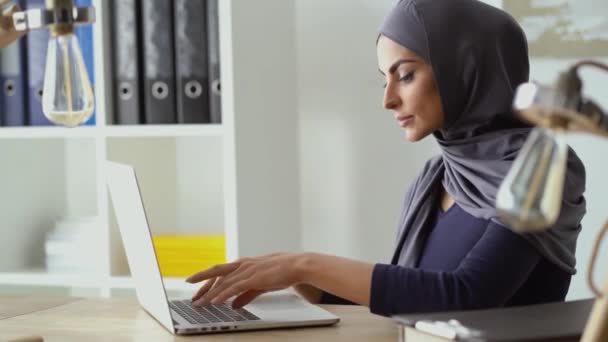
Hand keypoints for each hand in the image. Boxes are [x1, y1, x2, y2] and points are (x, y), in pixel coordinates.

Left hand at [186, 253, 307, 308]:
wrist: (296, 265)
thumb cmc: (280, 272)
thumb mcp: (259, 284)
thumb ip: (245, 295)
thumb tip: (233, 305)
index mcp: (243, 264)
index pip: (220, 272)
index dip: (207, 281)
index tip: (197, 289)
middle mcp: (242, 265)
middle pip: (216, 272)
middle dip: (202, 283)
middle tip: (192, 296)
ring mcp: (247, 270)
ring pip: (224, 282)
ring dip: (210, 294)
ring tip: (200, 303)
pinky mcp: (254, 277)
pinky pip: (235, 287)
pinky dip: (224, 294)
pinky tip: (215, 301)